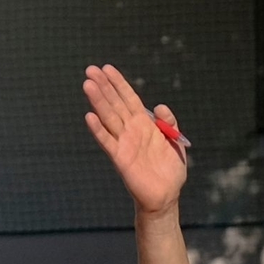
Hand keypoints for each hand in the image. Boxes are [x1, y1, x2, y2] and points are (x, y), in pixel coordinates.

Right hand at [84, 64, 186, 217]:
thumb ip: (169, 123)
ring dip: (98, 101)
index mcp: (144, 123)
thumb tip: (160, 106)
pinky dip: (98, 130)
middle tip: (90, 70)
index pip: (128, 98)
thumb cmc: (170, 170)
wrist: (166, 196)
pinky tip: (89, 117)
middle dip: (103, 86)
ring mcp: (124, 143)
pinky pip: (107, 142)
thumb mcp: (175, 142)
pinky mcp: (120, 159)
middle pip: (115, 103)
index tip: (106, 68)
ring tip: (87, 85)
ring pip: (108, 118)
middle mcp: (131, 130)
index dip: (118, 83)